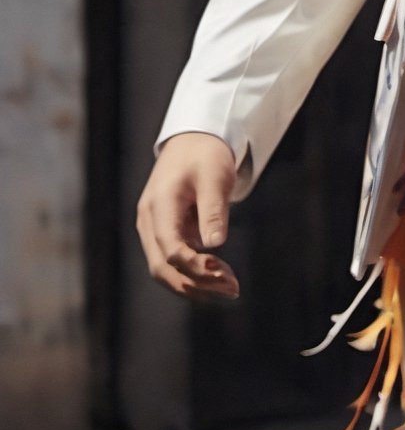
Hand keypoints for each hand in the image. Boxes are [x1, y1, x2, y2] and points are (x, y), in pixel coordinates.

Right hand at [136, 131, 240, 302]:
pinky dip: (193, 273)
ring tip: (229, 287)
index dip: (195, 266)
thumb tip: (215, 245)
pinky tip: (218, 277)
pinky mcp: (162, 233)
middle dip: (196, 284)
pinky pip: (172, 262)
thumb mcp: (215, 175)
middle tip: (232, 289)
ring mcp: (152, 228)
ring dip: (195, 283)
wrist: (193, 140)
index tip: (223, 273)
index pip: (170, 249)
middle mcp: (149, 221)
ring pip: (165, 270)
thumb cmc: (205, 155)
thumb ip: (213, 209)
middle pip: (162, 268)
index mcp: (159, 205)